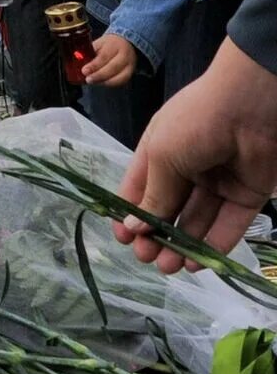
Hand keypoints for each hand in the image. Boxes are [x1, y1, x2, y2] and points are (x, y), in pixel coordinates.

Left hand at [82, 32, 138, 86]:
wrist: (126, 43)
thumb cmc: (109, 44)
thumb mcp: (99, 43)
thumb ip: (90, 52)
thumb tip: (78, 60)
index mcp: (114, 45)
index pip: (104, 56)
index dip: (94, 65)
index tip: (84, 71)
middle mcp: (124, 55)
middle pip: (113, 68)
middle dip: (99, 75)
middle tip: (88, 79)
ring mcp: (130, 65)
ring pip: (120, 77)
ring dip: (105, 81)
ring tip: (93, 82)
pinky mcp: (131, 73)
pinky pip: (122, 81)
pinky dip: (111, 84)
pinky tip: (101, 83)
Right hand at [116, 40, 276, 269]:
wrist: (249, 106)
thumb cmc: (193, 122)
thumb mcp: (162, 156)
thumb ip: (153, 195)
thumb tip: (135, 226)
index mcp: (158, 152)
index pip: (139, 189)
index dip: (130, 213)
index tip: (123, 239)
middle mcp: (186, 168)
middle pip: (168, 208)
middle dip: (156, 234)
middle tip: (147, 258)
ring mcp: (217, 182)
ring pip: (196, 220)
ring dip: (181, 244)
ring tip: (168, 266)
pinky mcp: (246, 195)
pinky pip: (228, 223)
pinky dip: (213, 244)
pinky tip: (197, 262)